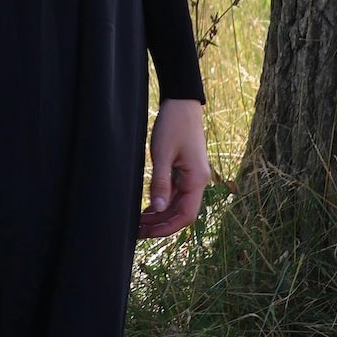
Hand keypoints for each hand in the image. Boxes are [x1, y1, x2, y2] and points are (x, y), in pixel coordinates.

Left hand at [136, 97, 210, 238]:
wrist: (182, 103)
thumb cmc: (173, 125)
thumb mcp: (162, 154)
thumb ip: (161, 182)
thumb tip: (158, 209)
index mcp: (197, 179)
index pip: (186, 215)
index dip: (168, 228)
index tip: (148, 233)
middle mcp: (198, 181)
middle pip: (182, 213)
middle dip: (161, 225)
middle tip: (137, 231)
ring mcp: (192, 177)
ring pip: (178, 205)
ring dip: (160, 216)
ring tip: (139, 223)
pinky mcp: (185, 171)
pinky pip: (175, 194)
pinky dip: (163, 203)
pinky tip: (148, 209)